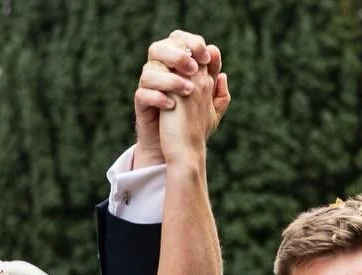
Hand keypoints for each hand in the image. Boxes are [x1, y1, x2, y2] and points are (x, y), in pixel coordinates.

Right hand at [135, 32, 226, 165]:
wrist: (174, 147)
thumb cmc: (191, 122)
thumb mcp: (210, 106)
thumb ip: (216, 86)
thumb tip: (220, 66)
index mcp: (174, 65)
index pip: (178, 39)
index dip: (192, 43)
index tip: (207, 58)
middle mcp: (159, 71)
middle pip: (158, 48)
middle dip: (178, 55)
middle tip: (194, 69)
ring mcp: (148, 87)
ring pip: (148, 71)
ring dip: (170, 79)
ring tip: (187, 90)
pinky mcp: (141, 104)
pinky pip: (142, 94)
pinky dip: (158, 97)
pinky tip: (172, 105)